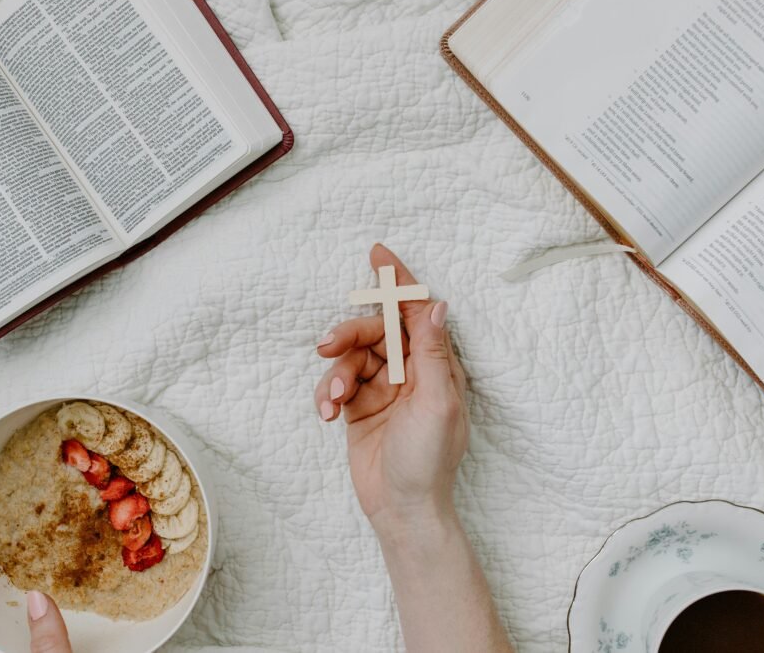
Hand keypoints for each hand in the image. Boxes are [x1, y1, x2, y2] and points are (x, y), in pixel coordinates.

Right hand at [314, 244, 468, 534]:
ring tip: (333, 400)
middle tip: (327, 346)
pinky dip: (327, 393)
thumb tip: (435, 303)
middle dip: (349, 334)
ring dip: (335, 373)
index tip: (378, 252)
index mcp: (436, 365)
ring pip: (350, 357)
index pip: (416, 312)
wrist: (401, 510)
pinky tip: (326, 413)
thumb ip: (432, 352)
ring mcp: (383, 388)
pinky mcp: (359, 406)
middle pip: (374, 331)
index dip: (398, 281)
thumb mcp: (437, 403)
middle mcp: (410, 371)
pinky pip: (336, 383)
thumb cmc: (428, 461)